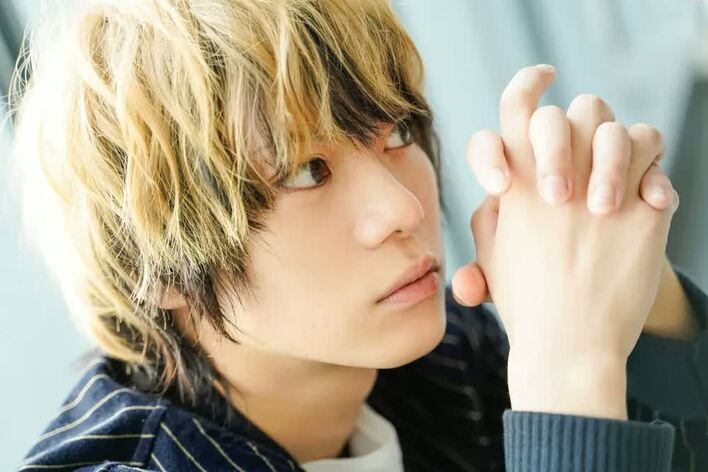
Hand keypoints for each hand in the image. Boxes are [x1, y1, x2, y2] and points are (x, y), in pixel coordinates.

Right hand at [459, 65, 678, 419]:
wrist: (569, 350)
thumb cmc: (526, 306)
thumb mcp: (492, 256)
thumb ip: (492, 216)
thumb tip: (501, 194)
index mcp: (516, 182)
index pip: (516, 106)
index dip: (528, 82)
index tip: (544, 74)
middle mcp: (559, 177)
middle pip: (579, 110)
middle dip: (586, 124)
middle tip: (590, 149)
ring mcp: (604, 193)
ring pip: (626, 130)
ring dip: (625, 150)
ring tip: (620, 183)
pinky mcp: (646, 215)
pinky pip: (660, 171)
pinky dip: (656, 181)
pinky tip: (643, 208)